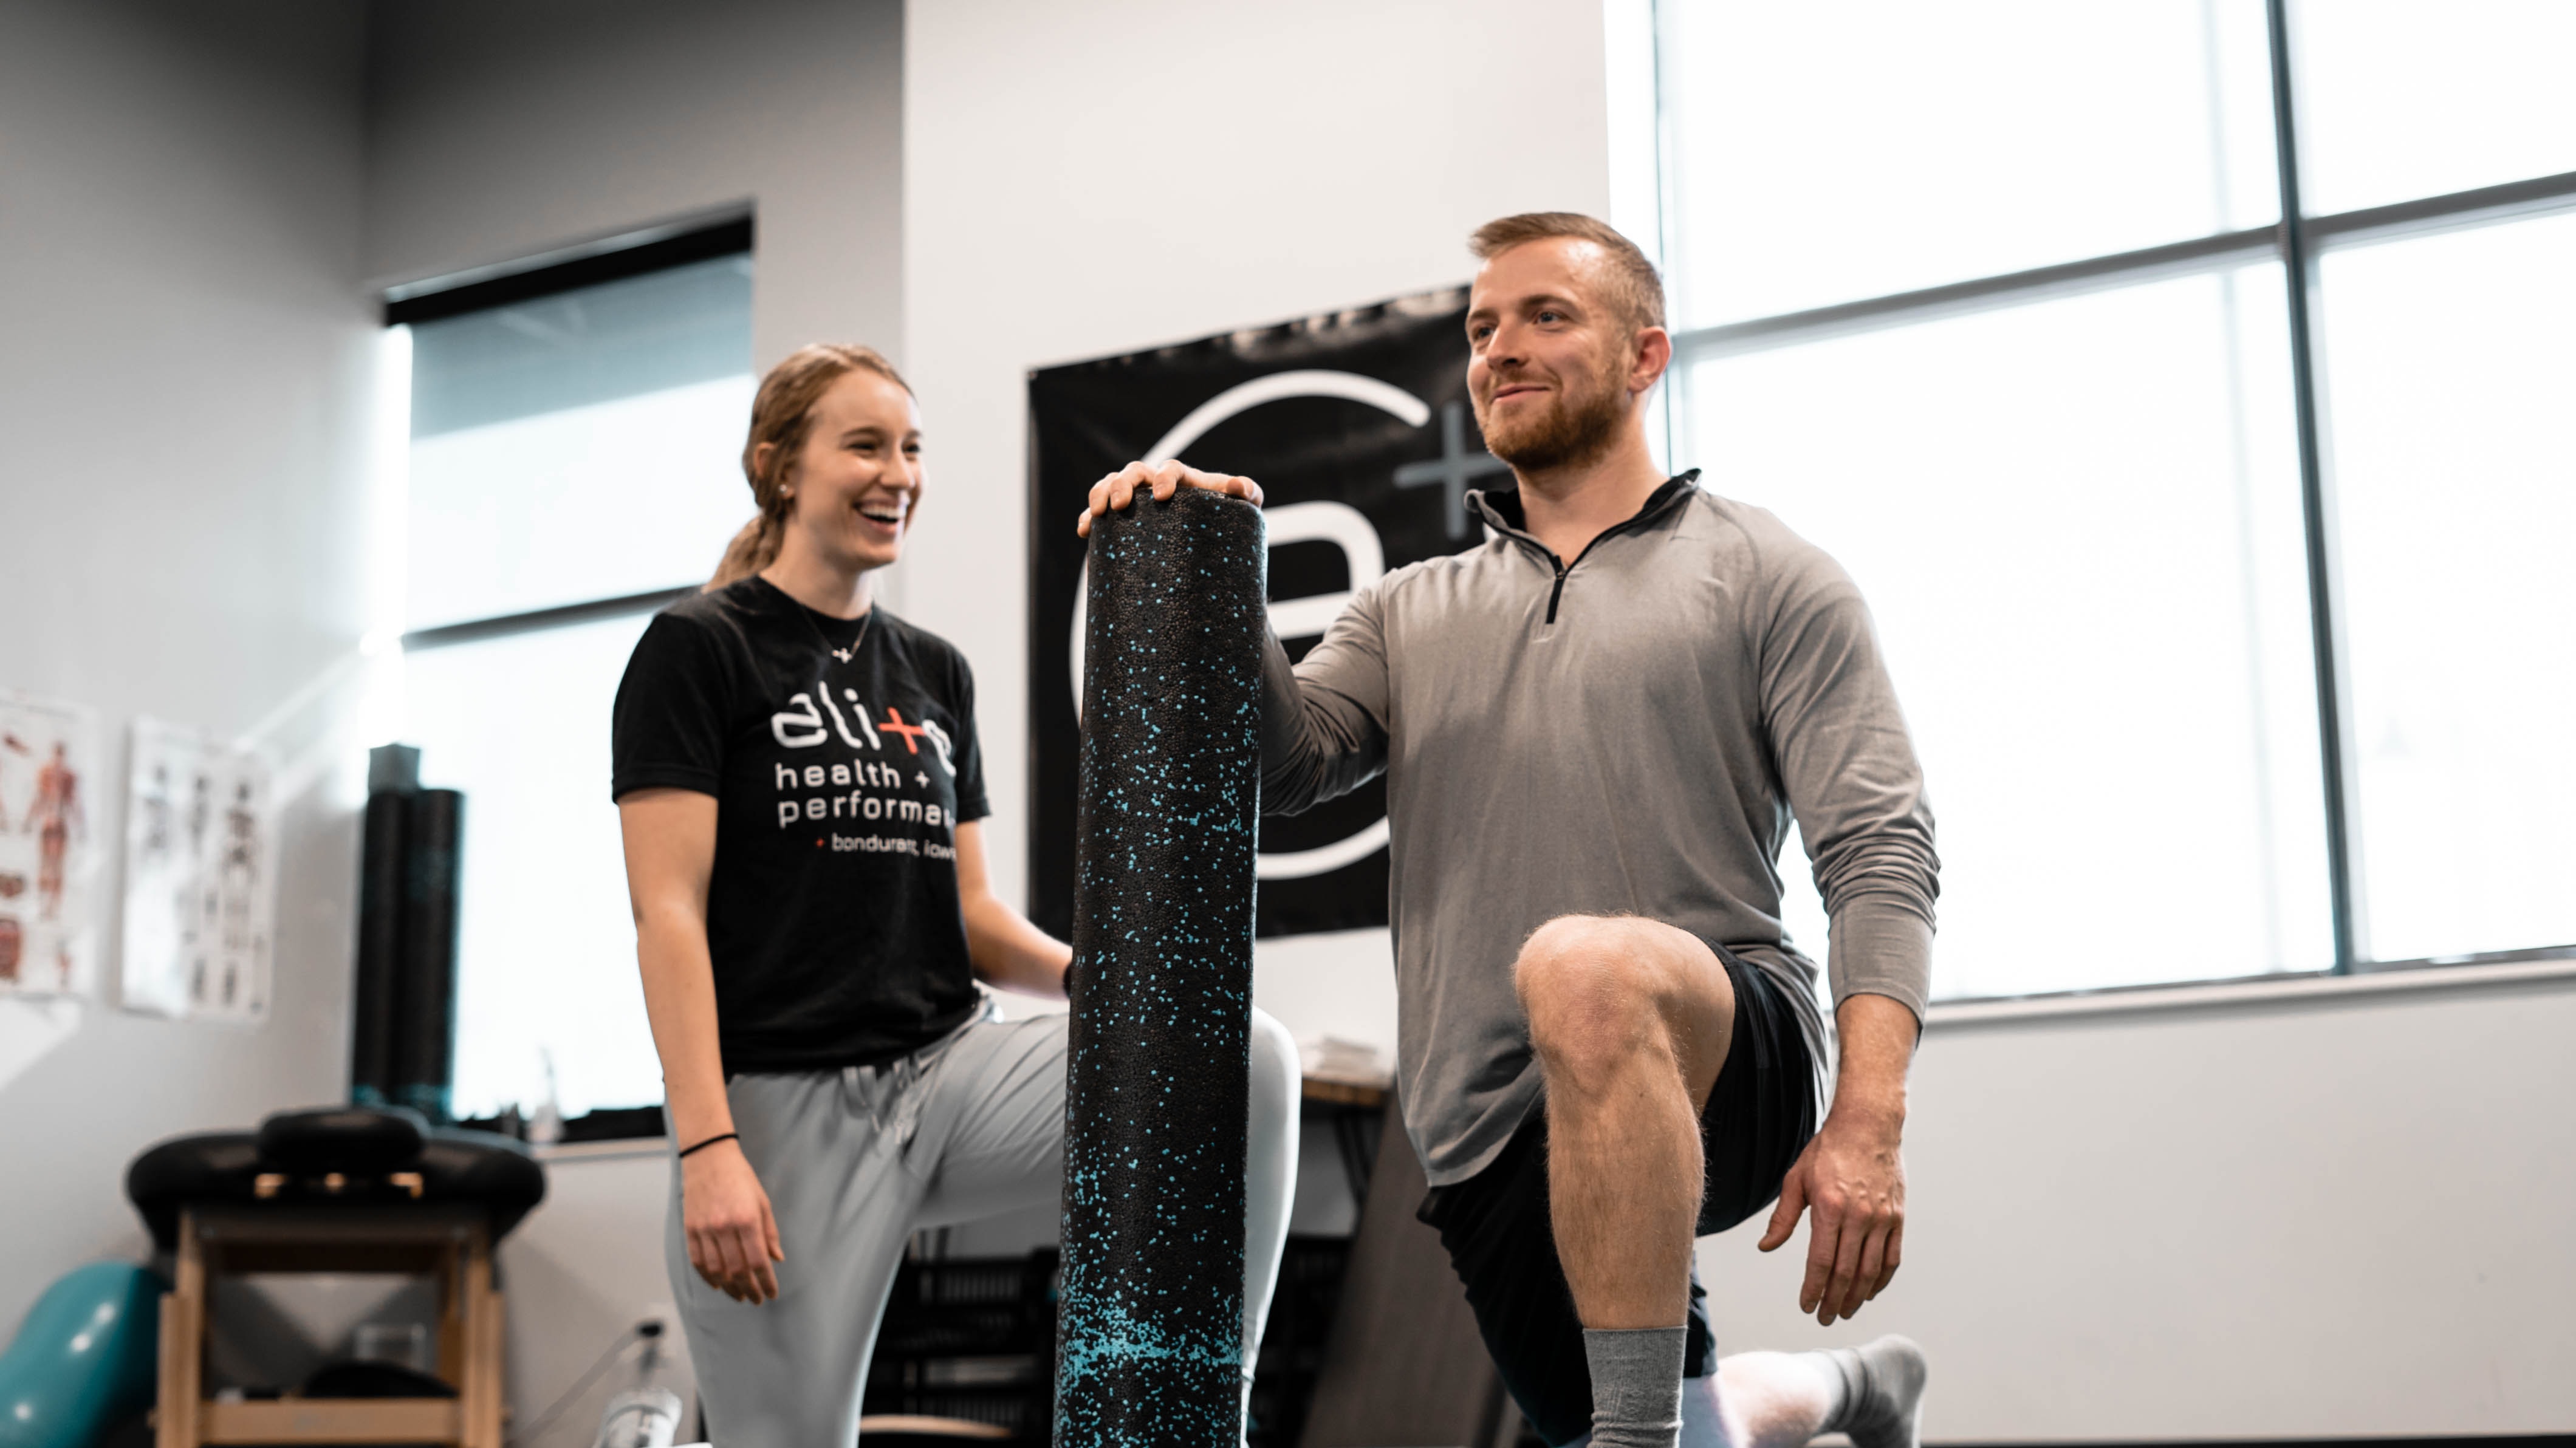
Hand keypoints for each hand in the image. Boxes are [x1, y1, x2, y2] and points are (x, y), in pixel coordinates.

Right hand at [681, 1140, 784, 1303]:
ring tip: (739, 1295)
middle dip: (749, 1289)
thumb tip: (777, 1259)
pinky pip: (697, 1260)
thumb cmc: (740, 1178)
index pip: (758, 1261)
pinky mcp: (690, 1229)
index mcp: (747, 1219)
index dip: (766, 1282)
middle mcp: (724, 1227)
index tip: (771, 1294)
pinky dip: (707, 1276)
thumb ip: (770, 1233)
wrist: (708, 1157)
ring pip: (716, 1270)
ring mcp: (704, 1229)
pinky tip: (717, 1284)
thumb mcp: (762, 1201)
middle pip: (737, 1271)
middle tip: (755, 1299)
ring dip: (728, 1288)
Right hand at [1075, 460, 1263, 537]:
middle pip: (1133, 473)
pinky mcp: (1118, 522)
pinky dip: (1088, 518)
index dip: (1164, 477)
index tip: (1163, 496)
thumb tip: (1240, 488)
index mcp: (1181, 479)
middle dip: (1123, 484)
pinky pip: (1097, 513)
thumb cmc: (1224, 522)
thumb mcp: (1241, 510)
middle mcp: (1153, 485)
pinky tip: (1083, 531)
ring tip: (1097, 513)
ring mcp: (1133, 502)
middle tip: (1120, 504)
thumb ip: (1247, 494)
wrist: (1206, 547)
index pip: (1170, 469)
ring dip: (1100, 494)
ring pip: (1109, 485)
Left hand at [1758, 1108, 1904, 1325]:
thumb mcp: (1796, 1179)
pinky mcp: (1897, 1218)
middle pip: (1846, 1273)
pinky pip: (1892, 1258)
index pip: (1821, 1262)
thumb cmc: (1828, 1151)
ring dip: (1857, 1297)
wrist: (1868, 1126)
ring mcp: (1882, 1218)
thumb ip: (1783, 1217)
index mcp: (1830, 1208)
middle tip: (1825, 1318)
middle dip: (1834, 1301)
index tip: (1806, 1305)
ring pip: (1871, 1271)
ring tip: (1846, 1310)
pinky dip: (1881, 1280)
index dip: (1814, 1289)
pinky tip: (1869, 1291)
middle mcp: (1859, 1216)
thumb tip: (1766, 1247)